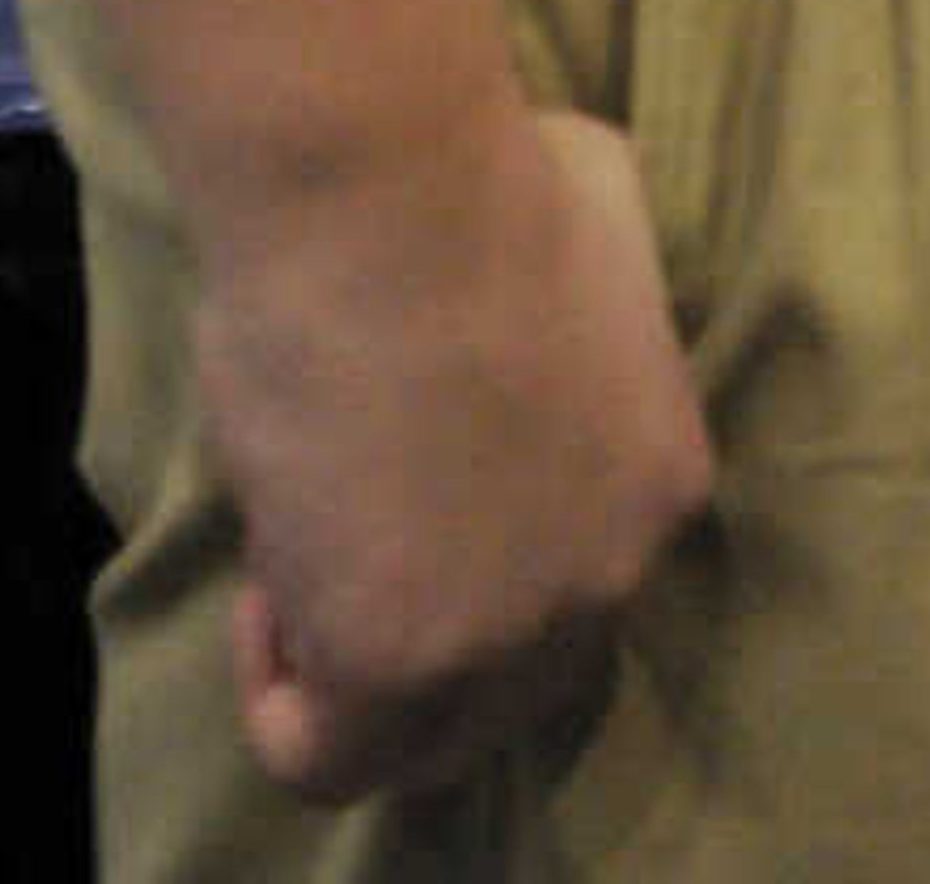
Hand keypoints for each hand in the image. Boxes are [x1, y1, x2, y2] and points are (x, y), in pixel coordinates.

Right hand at [201, 99, 714, 802]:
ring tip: (298, 556)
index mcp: (661, 482)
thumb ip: (587, 297)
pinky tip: (268, 588)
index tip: (404, 490)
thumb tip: (545, 283)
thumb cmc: (473, 176)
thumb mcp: (600, 227)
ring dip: (346, 672)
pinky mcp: (402, 662)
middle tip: (344, 547)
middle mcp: (613, 576)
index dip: (475, 556)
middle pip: (511, 683)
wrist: (388, 190)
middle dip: (420, 635)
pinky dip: (281, 694)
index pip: (571, 589)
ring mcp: (514, 631)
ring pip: (421, 737)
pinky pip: (328, 753)